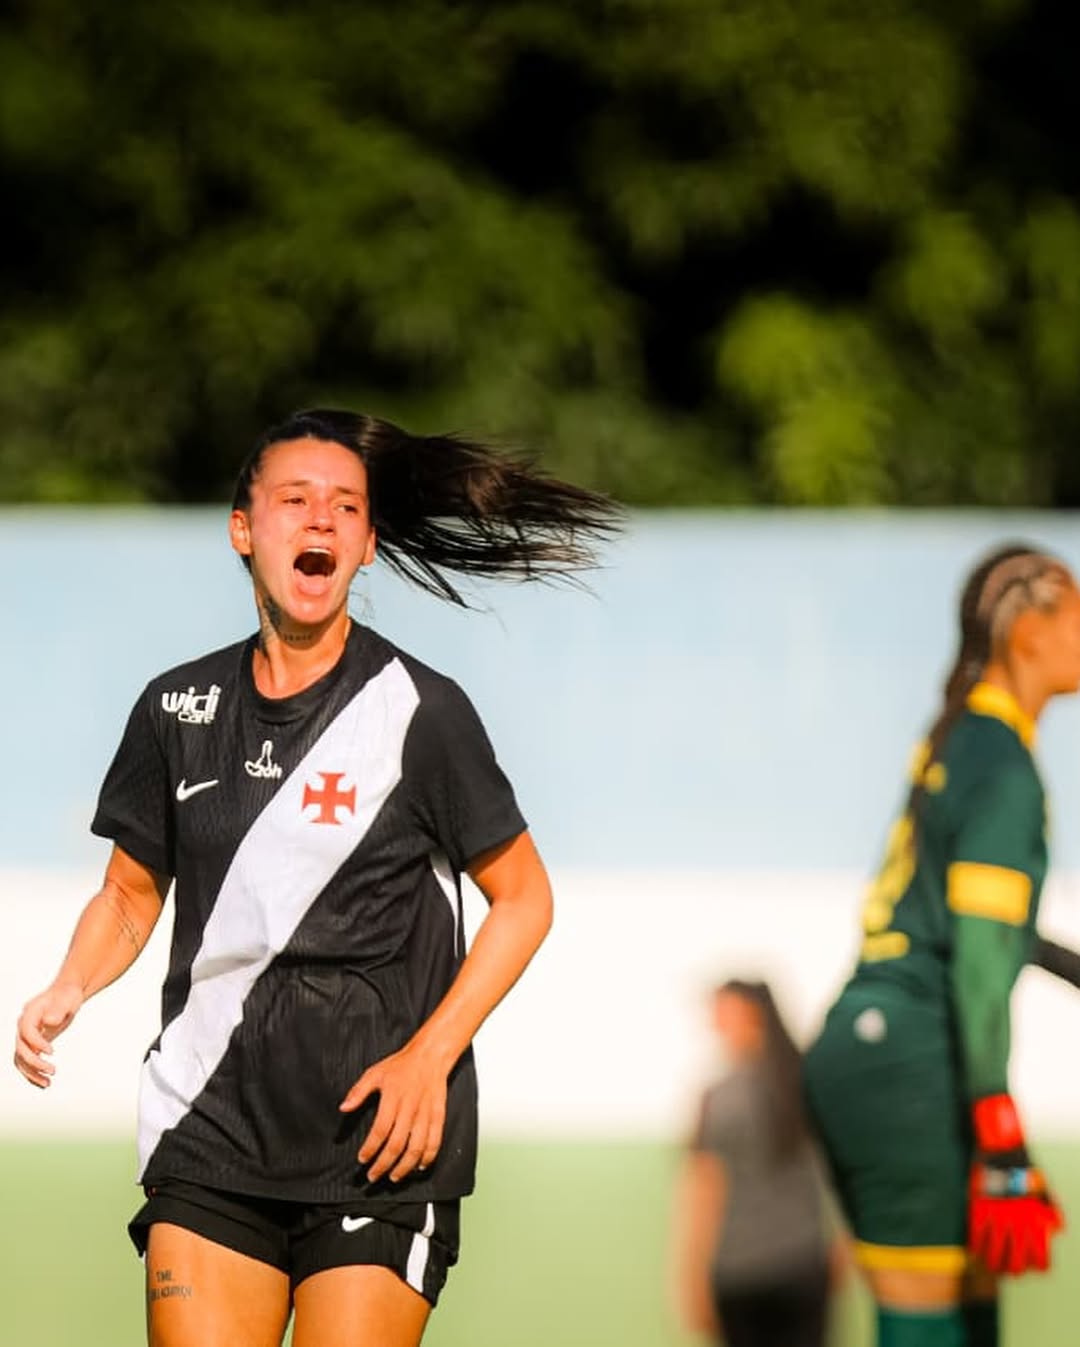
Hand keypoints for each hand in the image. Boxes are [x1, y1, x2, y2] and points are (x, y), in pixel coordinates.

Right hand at [14, 982, 84, 1087]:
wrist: (67, 994)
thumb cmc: (66, 994)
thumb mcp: (66, 999)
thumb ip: (58, 1009)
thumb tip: (49, 1021)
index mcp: (30, 1013)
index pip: (26, 1031)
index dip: (37, 1043)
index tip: (52, 1052)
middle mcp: (24, 1025)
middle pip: (21, 1048)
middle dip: (34, 1062)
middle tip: (53, 1071)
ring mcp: (26, 1036)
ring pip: (21, 1059)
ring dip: (32, 1072)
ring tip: (47, 1083)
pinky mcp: (32, 1044)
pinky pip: (27, 1061)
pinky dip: (33, 1072)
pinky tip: (44, 1082)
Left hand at [339, 1040, 447, 1183]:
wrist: (430, 1056)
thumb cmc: (401, 1065)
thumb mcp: (374, 1073)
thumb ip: (358, 1092)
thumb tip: (343, 1108)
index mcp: (393, 1098)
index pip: (380, 1130)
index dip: (370, 1148)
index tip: (362, 1159)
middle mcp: (410, 1108)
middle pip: (397, 1144)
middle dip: (383, 1164)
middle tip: (373, 1176)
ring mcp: (426, 1113)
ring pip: (416, 1147)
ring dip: (404, 1167)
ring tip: (393, 1177)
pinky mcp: (438, 1115)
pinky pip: (435, 1141)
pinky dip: (428, 1157)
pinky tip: (419, 1166)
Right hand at [968, 1093, 1063, 1274]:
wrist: (1001, 1147)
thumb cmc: (1024, 1167)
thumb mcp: (1044, 1188)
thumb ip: (1052, 1209)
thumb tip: (1058, 1228)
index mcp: (1034, 1218)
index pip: (1040, 1254)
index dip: (1039, 1265)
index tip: (1036, 1268)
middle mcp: (1016, 1221)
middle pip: (1016, 1259)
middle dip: (1014, 1269)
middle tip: (1011, 1271)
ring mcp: (996, 1215)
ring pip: (994, 1251)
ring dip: (993, 1263)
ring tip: (991, 1268)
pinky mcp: (979, 1207)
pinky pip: (976, 1234)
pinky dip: (975, 1246)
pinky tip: (975, 1251)